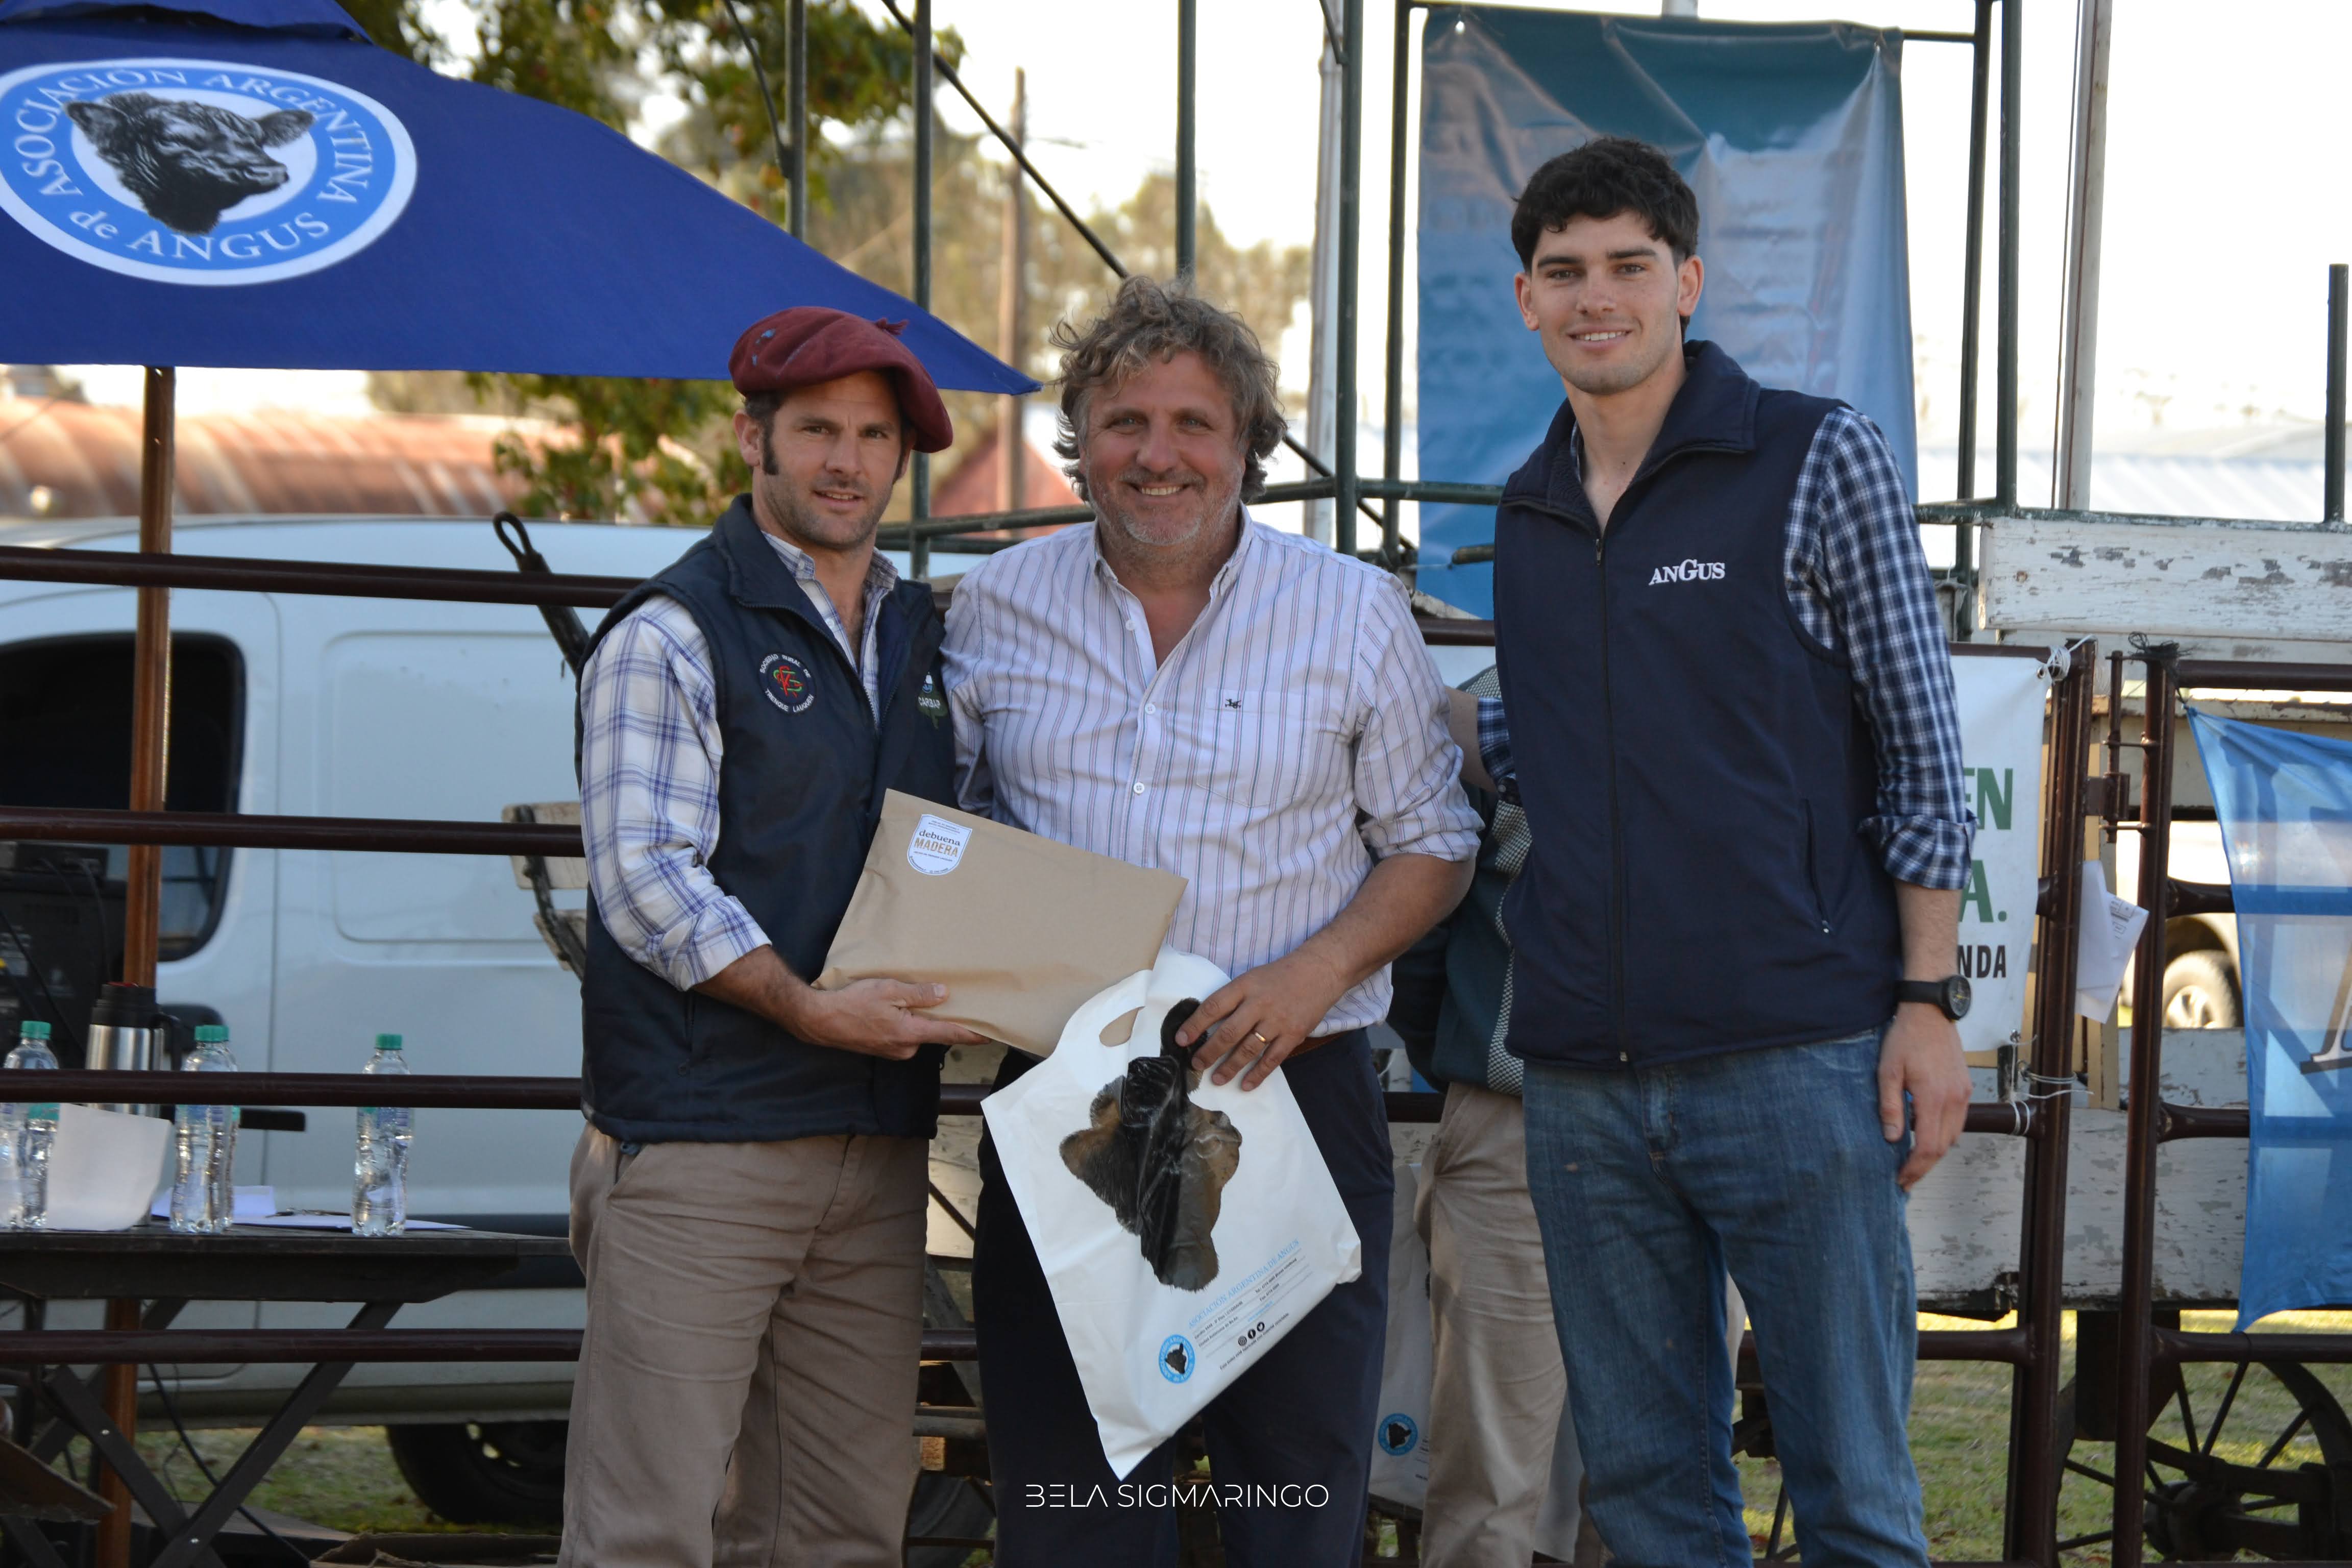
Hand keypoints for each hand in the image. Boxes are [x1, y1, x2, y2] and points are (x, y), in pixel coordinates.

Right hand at [786, 979, 988, 1058]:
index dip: (974, 1034)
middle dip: (945, 1019)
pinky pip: (905, 1035)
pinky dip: (909, 1023)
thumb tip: (944, 995)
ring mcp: (894, 1051)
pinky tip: (900, 1009)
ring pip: (919, 1033)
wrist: (820, 1021)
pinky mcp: (884, 1049)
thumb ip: (918, 994)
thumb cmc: (852, 1004)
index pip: (951, 1034)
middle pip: (936, 1033)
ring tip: (920, 999)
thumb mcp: (888, 990)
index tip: (994, 1034)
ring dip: (923, 1020)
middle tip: (958, 1002)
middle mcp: (906, 1048)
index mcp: (911, 1033)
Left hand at [1172, 950, 1350, 1090]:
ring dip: (1230, 1067)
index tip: (1180, 1040)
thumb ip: (1233, 998)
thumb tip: (1206, 1023)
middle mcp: (1259, 1003)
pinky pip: (1272, 1059)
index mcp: (1245, 986)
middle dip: (1209, 1052)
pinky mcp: (1294, 1034)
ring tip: (1216, 1079)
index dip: (1195, 1024)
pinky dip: (1258, 1074)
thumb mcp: (1252, 977)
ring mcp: (1277, 1020)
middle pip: (1229, 1032)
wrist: (1319, 970)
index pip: (1214, 1006)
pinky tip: (1246, 1085)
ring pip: (1248, 1049)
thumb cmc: (1280, 975)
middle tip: (1196, 1065)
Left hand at [1879, 1002, 1970, 1189]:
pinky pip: (1958, 1121)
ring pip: (1953, 1136)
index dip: (1915, 1168)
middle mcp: (1954, 1099)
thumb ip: (1890, 1106)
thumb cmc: (1905, 1038)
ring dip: (1934, 1152)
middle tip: (1904, 1178)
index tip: (1901, 1179)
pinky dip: (1944, 1135)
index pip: (1928, 1146)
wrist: (1930, 1012)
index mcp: (1934, 1097)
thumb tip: (1891, 1139)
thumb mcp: (1887, 1071)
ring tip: (1913, 1161)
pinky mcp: (1965, 1088)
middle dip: (1924, 1166)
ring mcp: (1964, 1094)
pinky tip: (1926, 1136)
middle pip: (1943, 1147)